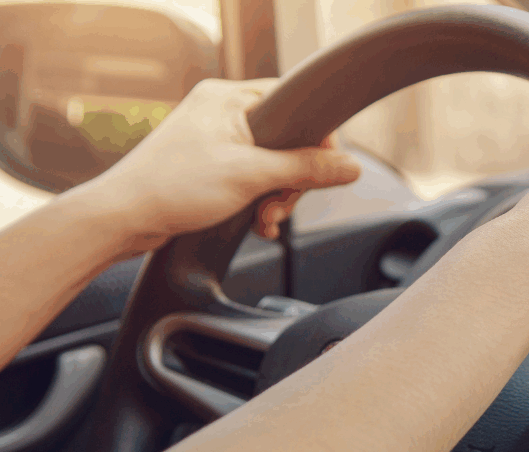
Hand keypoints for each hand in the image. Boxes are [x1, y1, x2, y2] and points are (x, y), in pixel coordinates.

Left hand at [68, 78, 360, 254]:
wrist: (123, 219)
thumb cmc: (172, 188)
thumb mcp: (252, 176)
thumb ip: (306, 169)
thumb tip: (350, 167)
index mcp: (228, 98)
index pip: (294, 104)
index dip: (316, 139)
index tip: (324, 169)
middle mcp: (221, 112)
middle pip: (287, 140)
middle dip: (291, 181)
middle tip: (281, 205)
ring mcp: (214, 139)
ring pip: (271, 164)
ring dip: (276, 196)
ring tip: (266, 219)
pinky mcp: (209, 165)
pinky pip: (252, 177)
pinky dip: (259, 200)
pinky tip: (257, 222)